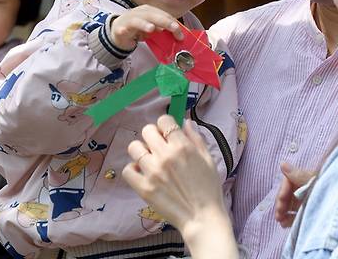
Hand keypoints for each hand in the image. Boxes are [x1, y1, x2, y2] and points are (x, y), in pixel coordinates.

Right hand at [110, 5, 183, 50]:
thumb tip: (177, 33)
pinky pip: (122, 29)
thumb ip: (163, 28)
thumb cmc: (137, 28)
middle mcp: (139, 13)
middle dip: (164, 21)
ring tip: (151, 28)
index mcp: (149, 11)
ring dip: (144, 24)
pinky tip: (125, 31)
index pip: (163, 14)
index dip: (173, 23)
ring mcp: (129, 20)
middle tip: (174, 28)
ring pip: (137, 21)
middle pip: (153, 15)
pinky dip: (124, 30)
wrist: (118, 30)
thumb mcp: (152, 27)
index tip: (180, 33)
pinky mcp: (120, 29)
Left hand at [123, 115, 237, 258]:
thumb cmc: (209, 188)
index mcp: (182, 146)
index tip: (168, 134)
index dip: (165, 125)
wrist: (202, 217)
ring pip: (134, 147)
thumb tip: (186, 122)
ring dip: (142, 151)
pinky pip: (128, 170)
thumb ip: (196, 138)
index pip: (164, 120)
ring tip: (149, 160)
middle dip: (153, 135)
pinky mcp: (143, 187)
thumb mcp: (208, 159)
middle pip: (147, 130)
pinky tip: (143, 174)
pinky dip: (134, 170)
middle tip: (159, 146)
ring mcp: (152, 172)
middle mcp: (165, 155)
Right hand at [274, 162, 316, 227]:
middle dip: (282, 204)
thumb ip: (299, 176)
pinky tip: (286, 224)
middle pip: (289, 192)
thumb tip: (282, 164)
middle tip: (278, 216)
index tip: (281, 205)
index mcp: (309, 178)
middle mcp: (309, 187)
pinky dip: (291, 218)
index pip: (289, 180)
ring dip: (284, 212)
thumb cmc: (335, 189)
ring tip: (281, 222)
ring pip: (292, 204)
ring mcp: (312, 199)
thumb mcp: (316, 183)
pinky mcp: (314, 211)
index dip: (282, 192)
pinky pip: (299, 213)